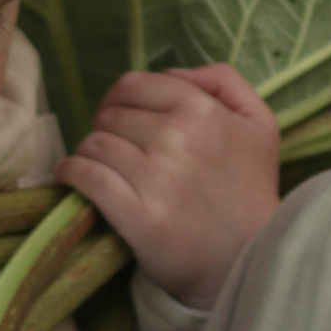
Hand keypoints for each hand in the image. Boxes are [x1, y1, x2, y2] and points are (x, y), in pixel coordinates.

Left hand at [60, 62, 278, 309]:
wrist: (249, 259)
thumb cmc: (251, 190)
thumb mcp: (259, 123)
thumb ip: (223, 81)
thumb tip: (170, 71)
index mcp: (202, 110)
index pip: (134, 85)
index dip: (118, 98)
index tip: (118, 116)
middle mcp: (178, 137)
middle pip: (110, 116)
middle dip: (105, 128)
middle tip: (113, 148)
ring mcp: (157, 178)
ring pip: (94, 144)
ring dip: (88, 153)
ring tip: (98, 166)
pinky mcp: (139, 216)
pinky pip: (87, 178)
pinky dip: (71, 174)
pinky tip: (72, 177)